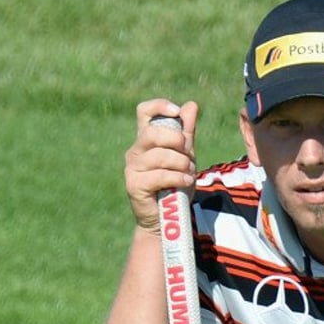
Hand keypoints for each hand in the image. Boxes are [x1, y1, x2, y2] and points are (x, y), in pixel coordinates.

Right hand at [125, 99, 198, 234]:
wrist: (167, 218)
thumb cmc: (174, 185)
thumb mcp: (185, 156)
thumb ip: (187, 132)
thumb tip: (190, 105)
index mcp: (146, 140)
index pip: (144, 111)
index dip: (159, 106)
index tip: (176, 112)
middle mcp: (135, 151)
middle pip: (152, 133)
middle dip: (176, 141)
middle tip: (188, 152)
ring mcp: (132, 168)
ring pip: (159, 156)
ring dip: (181, 163)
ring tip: (189, 172)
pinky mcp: (134, 185)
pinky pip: (158, 175)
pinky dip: (177, 177)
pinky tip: (185, 182)